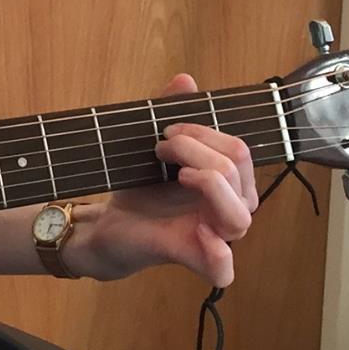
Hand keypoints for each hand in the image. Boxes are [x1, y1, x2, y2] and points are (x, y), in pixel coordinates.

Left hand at [68, 73, 259, 285]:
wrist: (108, 223)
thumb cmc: (140, 187)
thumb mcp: (154, 146)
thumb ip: (171, 112)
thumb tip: (185, 80)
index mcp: (228, 182)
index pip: (239, 150)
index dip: (204, 132)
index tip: (167, 130)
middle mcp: (229, 208)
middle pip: (238, 170)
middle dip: (196, 148)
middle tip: (161, 146)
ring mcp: (215, 236)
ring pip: (239, 212)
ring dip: (206, 180)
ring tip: (176, 173)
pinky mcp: (192, 257)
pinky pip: (223, 269)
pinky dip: (218, 254)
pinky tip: (202, 233)